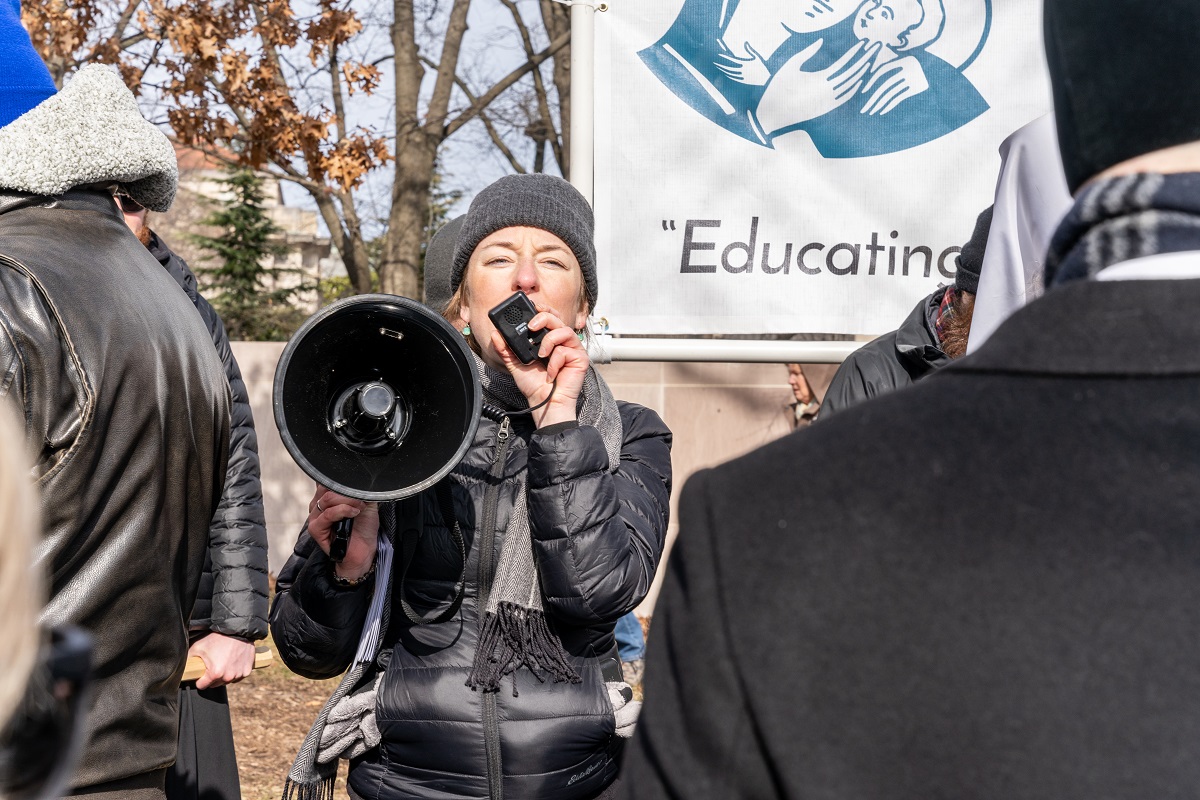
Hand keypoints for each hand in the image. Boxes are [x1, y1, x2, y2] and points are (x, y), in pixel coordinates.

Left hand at [188, 633, 254, 689]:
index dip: (200, 679)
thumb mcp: (198, 647)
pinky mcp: (247, 671)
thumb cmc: (217, 637)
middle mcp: (228, 677)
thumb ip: (188, 660)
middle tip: (213, 663)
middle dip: (212, 677)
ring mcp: (239, 674)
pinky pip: (237, 677)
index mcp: (215, 673)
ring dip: (224, 675)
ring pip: (226, 681)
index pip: (202, 686)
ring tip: (223, 661)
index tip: (202, 671)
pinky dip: (234, 672)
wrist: (237, 629)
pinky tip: (232, 662)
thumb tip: (179, 669)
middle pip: (214, 685)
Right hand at [309, 484, 378, 580]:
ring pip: (328, 499)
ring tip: (359, 508)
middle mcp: (317, 505)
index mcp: (326, 497)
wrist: (363, 550)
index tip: (357, 485)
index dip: (341, 480)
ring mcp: (315, 517)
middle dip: (347, 491)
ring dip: (347, 501)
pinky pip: (328, 514)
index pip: (327, 480)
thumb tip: (360, 479)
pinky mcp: (315, 529)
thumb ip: (359, 490)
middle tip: (361, 500)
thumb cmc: (363, 527)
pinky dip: (343, 511)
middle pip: (327, 488)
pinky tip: (354, 513)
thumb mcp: (365, 503)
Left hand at [489, 310, 588, 427]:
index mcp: (549, 340)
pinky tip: (551, 373)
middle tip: (531, 327)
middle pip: (557, 317)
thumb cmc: (534, 386)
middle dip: (543, 317)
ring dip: (548, 341)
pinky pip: (566, 349)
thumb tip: (496, 334)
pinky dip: (554, 362)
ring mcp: (572, 349)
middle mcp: (562, 342)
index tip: (531, 306)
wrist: (543, 403)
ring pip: (563, 330)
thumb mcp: (515, 364)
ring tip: (540, 356)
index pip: (549, 317)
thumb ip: (506, 349)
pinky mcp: (580, 358)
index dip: (542, 309)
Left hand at [714, 43, 770, 85]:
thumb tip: (745, 42)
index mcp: (745, 63)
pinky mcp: (743, 81)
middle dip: (721, 64)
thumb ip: (750, 50)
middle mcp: (742, 70)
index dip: (725, 57)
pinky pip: (734, 78)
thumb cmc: (762, 66)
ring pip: (730, 73)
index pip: (732, 60)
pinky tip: (725, 74)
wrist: (767, 77)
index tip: (719, 54)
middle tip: (715, 62)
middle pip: (729, 67)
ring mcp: (742, 76)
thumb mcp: (756, 56)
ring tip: (718, 67)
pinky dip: (729, 76)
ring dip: (723, 70)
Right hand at [756, 39, 880, 136]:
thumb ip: (807, 52)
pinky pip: (844, 98)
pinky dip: (853, 90)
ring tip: (868, 62)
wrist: (774, 114)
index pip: (843, 64)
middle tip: (873, 49)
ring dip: (860, 73)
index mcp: (819, 79)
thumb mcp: (790, 65)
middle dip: (863, 60)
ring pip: (850, 86)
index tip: (862, 44)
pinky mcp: (825, 109)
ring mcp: (828, 101)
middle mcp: (827, 91)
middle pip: (851, 74)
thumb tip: (821, 41)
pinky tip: (858, 81)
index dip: (853, 53)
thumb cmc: (779, 87)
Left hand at [860, 55, 927, 114]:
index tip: (863, 91)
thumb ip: (890, 58)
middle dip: (872, 98)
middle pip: (885, 86)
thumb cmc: (918, 61)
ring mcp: (912, 80)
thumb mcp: (905, 56)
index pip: (883, 71)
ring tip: (871, 111)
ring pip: (891, 94)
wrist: (938, 68)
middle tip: (863, 109)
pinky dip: (889, 105)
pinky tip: (881, 111)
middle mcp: (907, 70)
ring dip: (879, 104)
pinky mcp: (916, 89)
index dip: (872, 81)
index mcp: (902, 60)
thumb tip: (871, 67)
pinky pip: (899, 98)